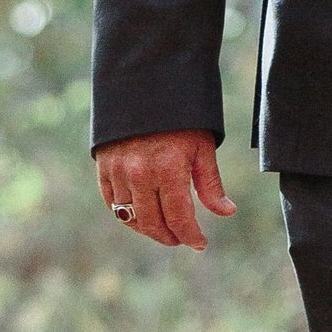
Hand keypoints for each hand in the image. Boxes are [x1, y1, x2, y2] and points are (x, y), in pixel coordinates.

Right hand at [96, 131, 234, 250]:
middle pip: (152, 223)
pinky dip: (125, 214)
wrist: (147, 87)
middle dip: (169, 237)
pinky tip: (140, 216)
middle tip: (181, 239)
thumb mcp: (202, 148)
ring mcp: (119, 171)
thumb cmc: (182, 119)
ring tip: (162, 229)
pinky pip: (111, 202)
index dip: (190, 236)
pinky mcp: (104, 166)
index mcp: (169, 169)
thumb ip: (211, 184)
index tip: (200, 243)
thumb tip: (227, 212)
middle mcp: (140, 174)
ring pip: (129, 216)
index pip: (179, 218)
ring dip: (147, 228)